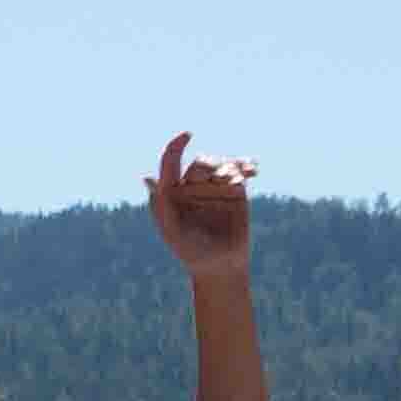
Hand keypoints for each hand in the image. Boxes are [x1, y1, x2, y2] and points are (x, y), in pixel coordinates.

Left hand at [144, 134, 257, 279]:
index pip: (171, 160)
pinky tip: (254, 168)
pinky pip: (240, 171)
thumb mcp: (171, 230)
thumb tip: (147, 177)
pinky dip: (246, 166)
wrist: (218, 265)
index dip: (176, 145)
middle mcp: (192, 183)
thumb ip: (160, 204)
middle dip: (209, 167)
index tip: (186, 135)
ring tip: (236, 183)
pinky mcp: (235, 190)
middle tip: (220, 180)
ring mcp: (215, 185)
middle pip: (201, 163)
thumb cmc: (189, 250)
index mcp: (172, 189)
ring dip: (228, 168)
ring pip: (221, 165)